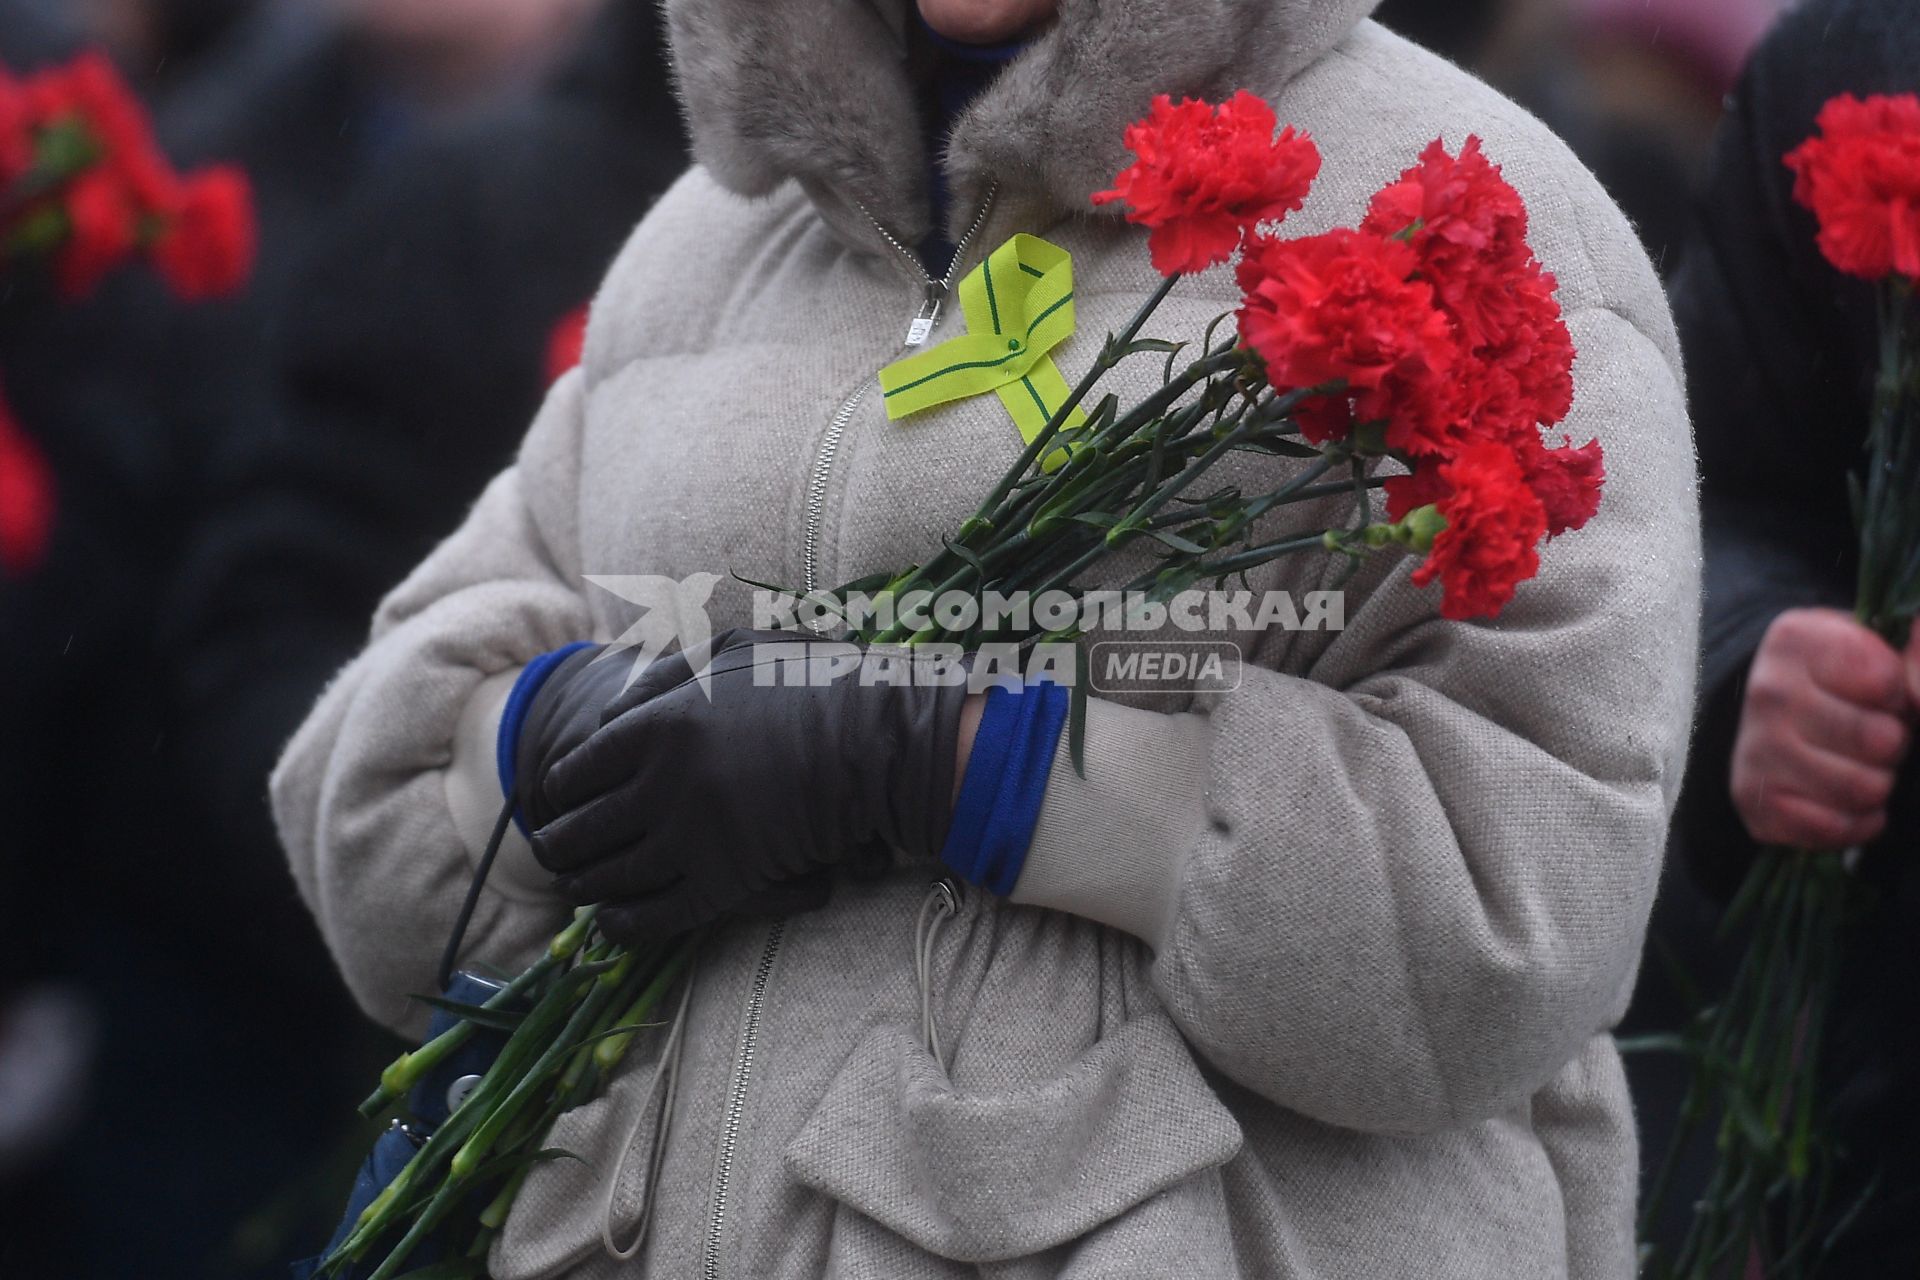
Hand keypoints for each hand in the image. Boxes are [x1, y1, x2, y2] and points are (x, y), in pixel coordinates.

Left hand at [519, 630, 971, 941]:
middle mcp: (662, 783)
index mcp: (656, 725)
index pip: (574, 773)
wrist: (878, 741)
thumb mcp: (731, 653)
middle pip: (582, 830)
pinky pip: (654, 916)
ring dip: (585, 887)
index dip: (560, 793)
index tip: (560, 803)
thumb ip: (663, 675)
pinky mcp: (725, 882)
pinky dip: (623, 925)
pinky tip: (612, 923)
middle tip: (557, 854)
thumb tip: (610, 713)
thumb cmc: (811, 684)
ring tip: (579, 889)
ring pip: (611, 878)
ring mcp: (692, 837)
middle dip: (561, 846)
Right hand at [1730, 608, 1910, 848]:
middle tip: (1873, 733)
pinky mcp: (1753, 800)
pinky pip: (1833, 828)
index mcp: (1797, 639)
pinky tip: (1846, 801)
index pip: (1885, 680)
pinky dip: (1856, 822)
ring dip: (1878, 784)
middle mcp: (1766, 690)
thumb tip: (1918, 691)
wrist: (1789, 718)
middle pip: (1879, 740)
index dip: (1898, 692)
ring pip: (1862, 788)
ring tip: (1859, 764)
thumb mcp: (1891, 648)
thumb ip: (1919, 654)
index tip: (1880, 690)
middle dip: (1893, 742)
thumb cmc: (1852, 681)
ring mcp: (1754, 748)